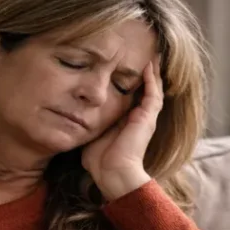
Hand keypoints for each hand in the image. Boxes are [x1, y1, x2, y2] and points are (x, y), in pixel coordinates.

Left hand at [82, 58, 162, 200]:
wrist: (112, 173)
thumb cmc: (100, 161)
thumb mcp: (92, 135)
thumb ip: (89, 124)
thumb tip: (74, 117)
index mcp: (127, 123)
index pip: (131, 97)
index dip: (130, 83)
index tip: (124, 67)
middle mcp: (139, 118)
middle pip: (146, 91)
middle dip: (145, 74)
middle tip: (145, 56)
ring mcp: (145, 118)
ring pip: (154, 89)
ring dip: (152, 73)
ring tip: (152, 56)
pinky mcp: (147, 117)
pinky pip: (153, 93)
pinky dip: (152, 78)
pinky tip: (148, 65)